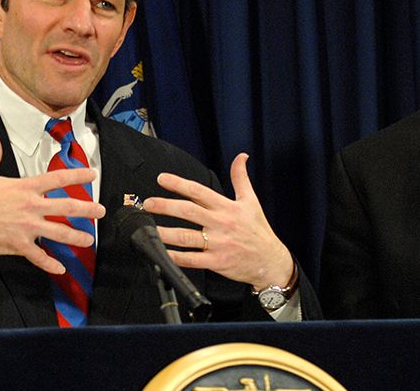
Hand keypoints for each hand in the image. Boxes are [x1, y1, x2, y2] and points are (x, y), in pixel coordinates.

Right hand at [0, 135, 104, 273]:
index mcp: (24, 188)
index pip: (57, 178)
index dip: (77, 175)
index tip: (92, 173)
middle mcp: (30, 206)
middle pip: (66, 207)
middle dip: (87, 209)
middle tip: (102, 211)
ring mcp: (26, 227)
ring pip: (58, 232)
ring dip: (76, 237)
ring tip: (89, 240)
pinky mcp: (18, 244)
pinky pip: (38, 256)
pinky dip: (49, 264)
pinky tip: (60, 269)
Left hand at [143, 153, 293, 290]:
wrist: (270, 261)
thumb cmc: (258, 231)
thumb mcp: (251, 201)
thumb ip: (241, 178)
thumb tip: (241, 156)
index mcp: (227, 207)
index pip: (199, 191)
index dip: (179, 184)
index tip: (162, 179)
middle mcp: (221, 224)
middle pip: (189, 211)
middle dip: (166, 206)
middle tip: (148, 203)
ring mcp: (218, 244)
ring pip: (186, 236)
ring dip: (165, 232)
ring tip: (149, 228)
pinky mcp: (216, 262)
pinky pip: (192, 259)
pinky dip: (175, 256)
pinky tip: (163, 252)